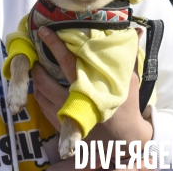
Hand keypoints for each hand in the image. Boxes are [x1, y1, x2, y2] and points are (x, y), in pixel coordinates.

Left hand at [32, 27, 153, 162]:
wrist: (124, 140)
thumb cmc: (127, 107)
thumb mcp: (129, 81)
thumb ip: (128, 56)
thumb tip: (138, 31)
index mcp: (88, 87)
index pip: (66, 61)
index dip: (53, 44)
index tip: (43, 31)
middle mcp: (72, 102)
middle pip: (44, 80)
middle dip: (36, 65)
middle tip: (35, 52)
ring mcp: (64, 116)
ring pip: (40, 94)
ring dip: (36, 79)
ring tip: (37, 67)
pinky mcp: (61, 126)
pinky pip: (42, 106)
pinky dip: (40, 94)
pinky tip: (42, 86)